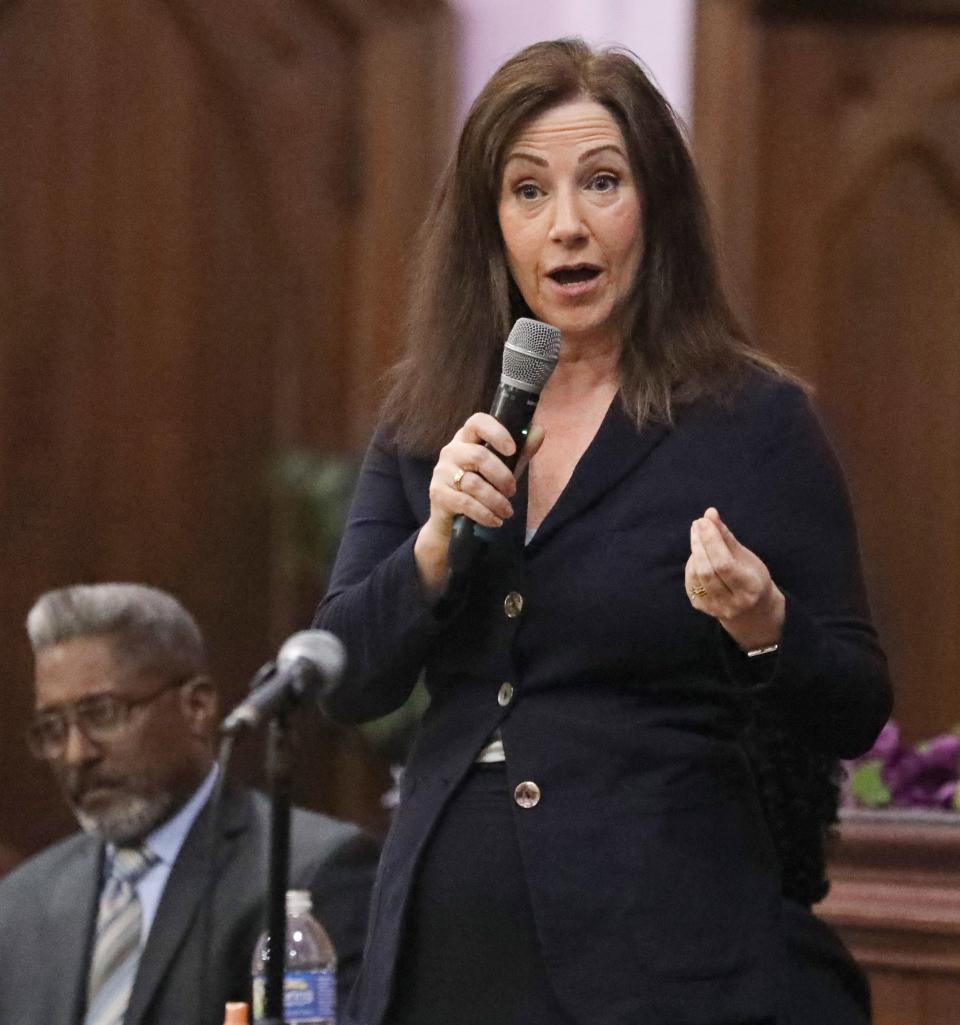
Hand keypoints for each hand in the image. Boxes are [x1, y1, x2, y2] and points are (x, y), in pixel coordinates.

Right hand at [414, 414, 544, 596]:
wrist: (452, 520)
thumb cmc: (481, 487)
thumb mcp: (503, 468)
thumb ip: (521, 451)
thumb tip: (539, 430)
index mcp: (466, 439)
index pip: (477, 422)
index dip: (496, 432)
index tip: (512, 449)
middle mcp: (451, 451)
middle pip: (479, 456)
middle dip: (502, 477)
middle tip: (513, 491)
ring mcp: (442, 472)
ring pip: (474, 484)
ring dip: (496, 500)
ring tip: (507, 512)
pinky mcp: (438, 494)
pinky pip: (465, 503)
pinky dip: (485, 514)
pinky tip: (495, 521)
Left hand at [685, 507, 784, 651]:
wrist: (753, 611)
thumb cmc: (752, 577)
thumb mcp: (746, 557)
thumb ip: (726, 536)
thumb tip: (710, 513)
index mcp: (750, 588)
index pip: (724, 564)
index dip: (711, 541)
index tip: (703, 521)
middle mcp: (733, 602)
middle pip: (707, 570)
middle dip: (699, 544)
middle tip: (697, 524)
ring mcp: (716, 608)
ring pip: (696, 576)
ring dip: (695, 552)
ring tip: (699, 536)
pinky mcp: (702, 608)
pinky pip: (691, 582)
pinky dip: (692, 565)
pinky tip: (698, 555)